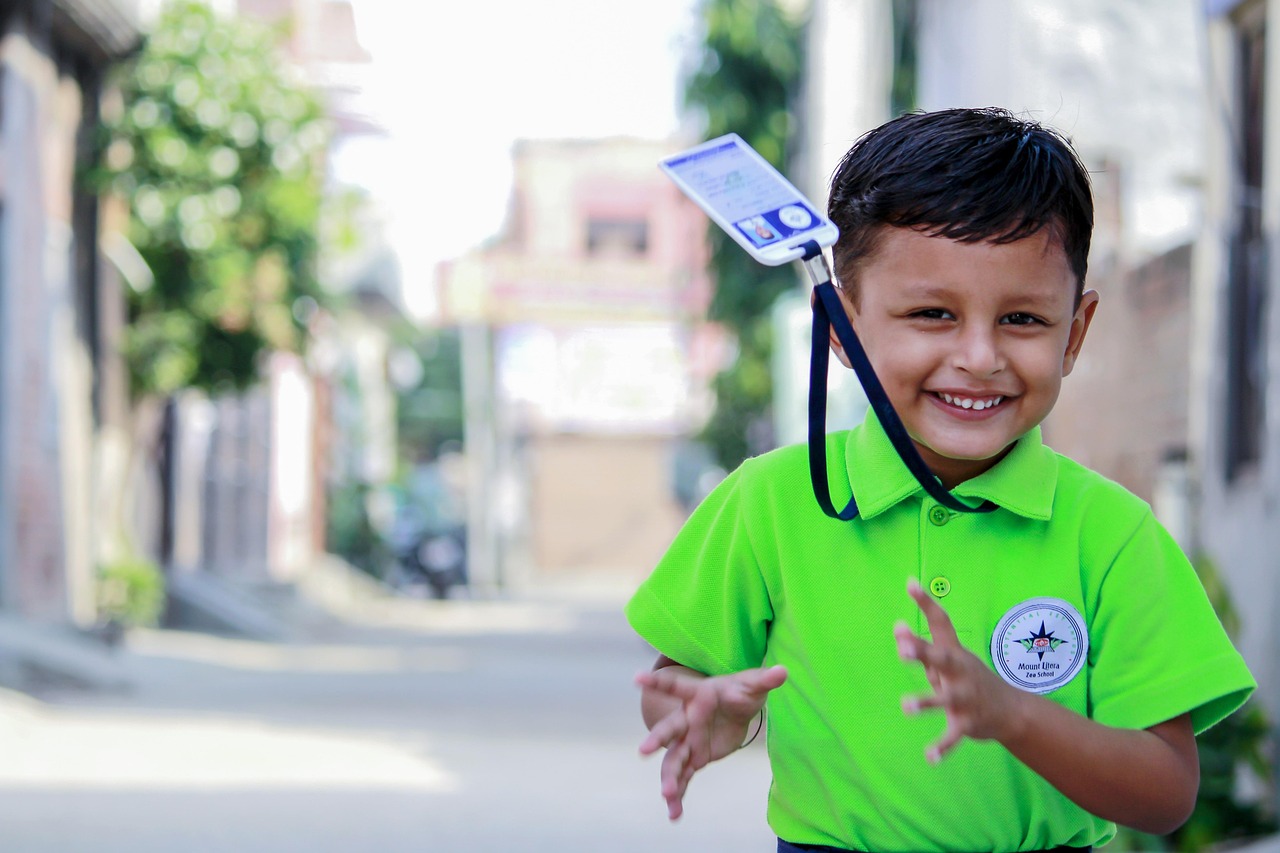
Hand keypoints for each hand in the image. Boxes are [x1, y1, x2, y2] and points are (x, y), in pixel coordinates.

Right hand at [635, 664, 786, 819]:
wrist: (737, 709)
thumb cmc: (741, 691)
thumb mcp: (753, 684)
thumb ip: (764, 679)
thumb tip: (783, 671)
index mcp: (698, 696)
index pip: (678, 687)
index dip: (658, 682)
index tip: (637, 678)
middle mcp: (688, 719)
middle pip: (670, 729)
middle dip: (657, 739)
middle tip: (643, 750)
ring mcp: (689, 741)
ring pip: (674, 759)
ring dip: (670, 776)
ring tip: (667, 795)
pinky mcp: (695, 758)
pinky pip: (685, 778)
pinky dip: (679, 795)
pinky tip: (674, 813)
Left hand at [894, 578, 1021, 762]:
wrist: (1011, 712)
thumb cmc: (969, 678)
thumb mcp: (950, 658)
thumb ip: (924, 643)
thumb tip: (896, 626)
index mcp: (953, 653)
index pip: (940, 623)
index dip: (925, 603)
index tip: (909, 583)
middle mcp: (960, 673)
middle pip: (941, 658)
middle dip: (922, 651)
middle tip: (902, 647)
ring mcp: (965, 699)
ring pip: (945, 700)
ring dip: (926, 702)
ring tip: (906, 706)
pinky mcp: (967, 724)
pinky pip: (953, 737)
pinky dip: (942, 748)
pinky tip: (929, 757)